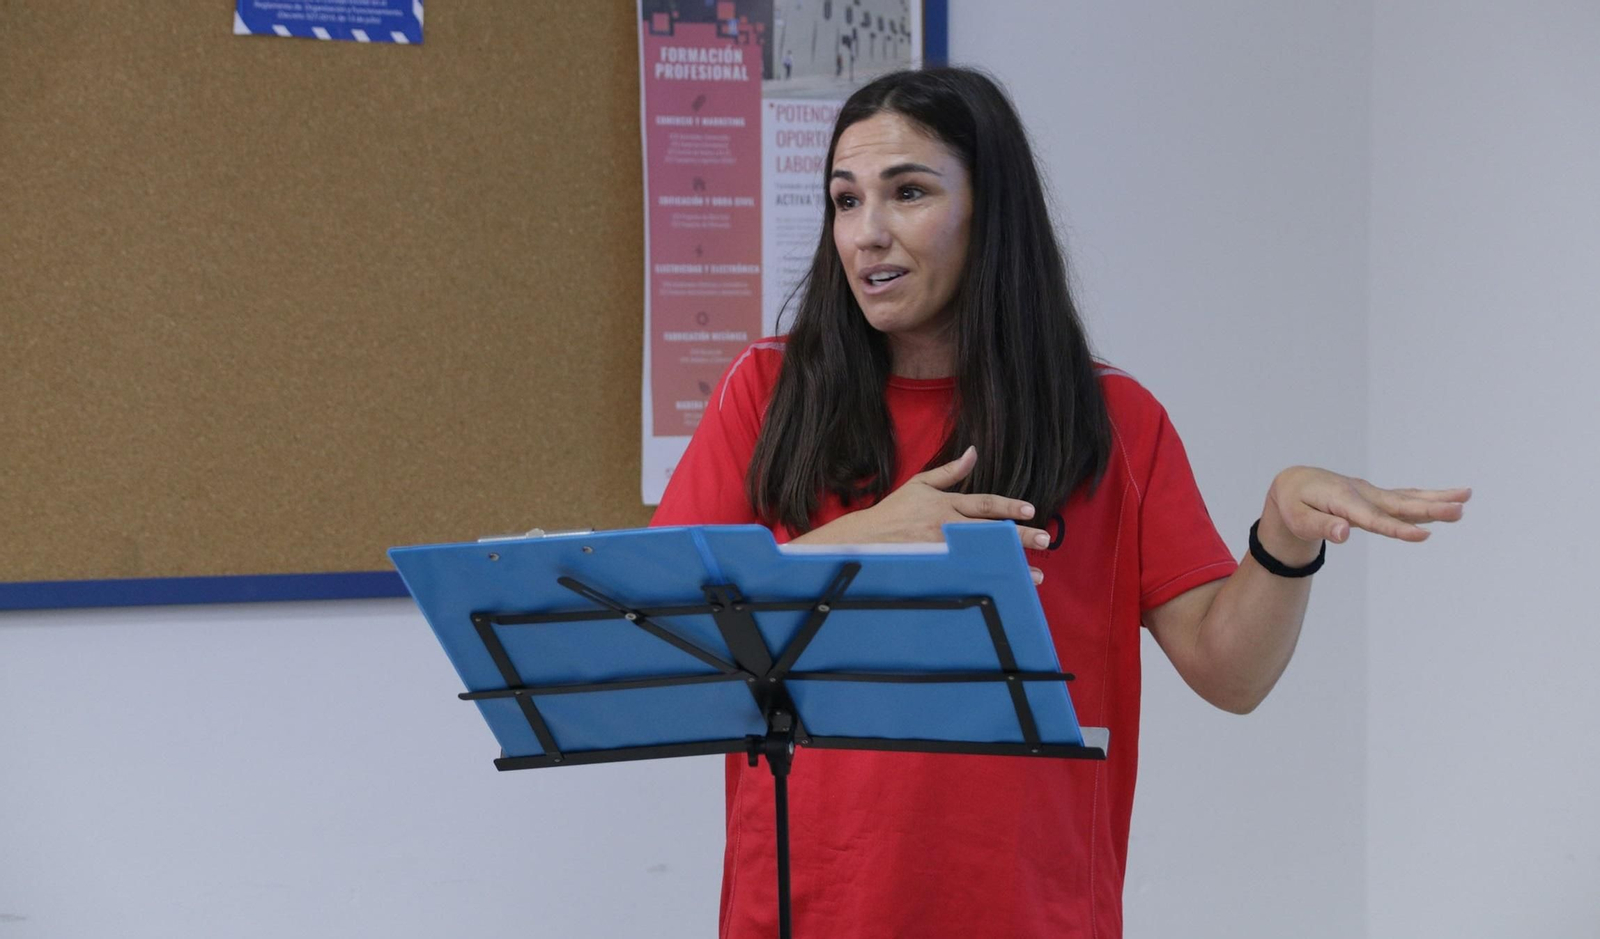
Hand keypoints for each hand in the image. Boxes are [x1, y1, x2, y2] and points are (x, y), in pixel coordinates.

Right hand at [860, 446, 1051, 582]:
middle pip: (990, 532)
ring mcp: (943, 550)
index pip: (983, 504)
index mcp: (945, 504)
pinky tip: (1006, 587)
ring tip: (1036, 575)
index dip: (1008, 507)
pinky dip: (988, 579)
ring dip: (1010, 565)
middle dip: (1019, 537)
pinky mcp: (937, 568)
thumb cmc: (894, 511)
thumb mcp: (920, 484)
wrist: (867, 539)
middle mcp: (947, 527)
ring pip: (984, 557)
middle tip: (1044, 540)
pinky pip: (968, 574)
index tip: (1030, 511)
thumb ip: (950, 471)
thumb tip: (973, 452)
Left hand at [1259, 466, 1470, 564]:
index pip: (1374, 519)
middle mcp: (1362, 493)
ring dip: (1436, 498)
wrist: (1296, 483)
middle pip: (1400, 504)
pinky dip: (1425, 499)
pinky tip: (1447, 501)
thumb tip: (1344, 534)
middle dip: (1431, 508)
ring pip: (1408, 497)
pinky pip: (1404, 498)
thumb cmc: (1296, 504)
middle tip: (1460, 509)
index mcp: (1343, 499)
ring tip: (1466, 497)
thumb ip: (1322, 526)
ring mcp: (1371, 493)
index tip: (1425, 536)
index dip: (1399, 529)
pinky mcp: (1376, 497)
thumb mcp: (1299, 519)